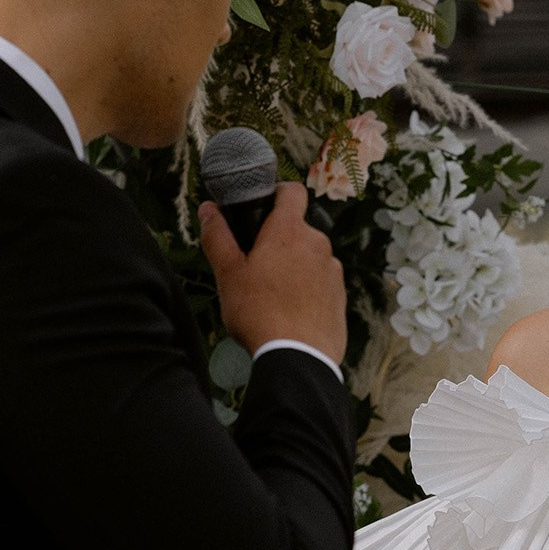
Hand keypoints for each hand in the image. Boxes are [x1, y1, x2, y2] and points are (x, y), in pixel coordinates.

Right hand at [199, 184, 346, 362]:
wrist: (298, 358)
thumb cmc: (259, 314)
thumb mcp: (228, 274)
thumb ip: (217, 237)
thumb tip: (208, 209)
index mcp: (289, 231)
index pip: (292, 191)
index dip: (277, 193)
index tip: (263, 207)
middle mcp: (318, 244)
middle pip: (298, 230)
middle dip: (279, 241)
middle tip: (256, 266)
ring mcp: (333, 271)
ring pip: (310, 257)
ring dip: (294, 267)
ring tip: (272, 295)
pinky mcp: (341, 296)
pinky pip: (321, 283)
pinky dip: (308, 289)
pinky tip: (290, 311)